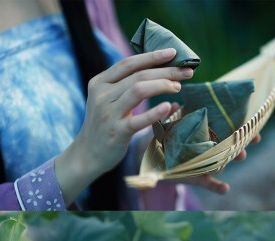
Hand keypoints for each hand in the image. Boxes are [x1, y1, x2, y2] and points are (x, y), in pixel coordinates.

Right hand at [55, 48, 192, 204]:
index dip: (152, 56)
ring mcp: (109, 114)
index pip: (128, 63)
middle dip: (165, 71)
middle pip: (138, 75)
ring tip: (178, 87)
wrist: (88, 154)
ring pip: (138, 90)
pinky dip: (154, 112)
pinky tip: (169, 106)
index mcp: (100, 82)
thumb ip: (125, 87)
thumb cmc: (105, 126)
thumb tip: (159, 75)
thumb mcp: (108, 101)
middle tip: (186, 72)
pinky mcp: (117, 132)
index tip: (173, 52)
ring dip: (162, 85)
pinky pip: (138, 120)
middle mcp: (102, 95)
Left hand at [162, 104, 260, 193]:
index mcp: (210, 135)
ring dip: (226, 164)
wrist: (157, 157)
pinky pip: (210, 184)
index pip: (231, 133)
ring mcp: (206, 166)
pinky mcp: (198, 179)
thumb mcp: (171, 125)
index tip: (256, 133)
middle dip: (239, 150)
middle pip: (230, 150)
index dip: (246, 133)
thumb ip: (175, 117)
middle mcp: (211, 151)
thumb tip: (175, 105)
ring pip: (220, 165)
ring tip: (232, 161)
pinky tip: (226, 188)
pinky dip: (218, 187)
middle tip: (243, 151)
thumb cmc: (168, 138)